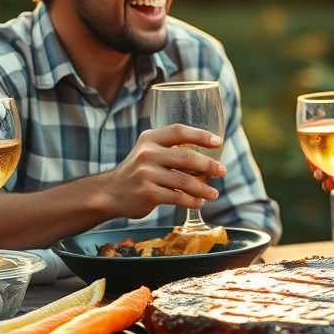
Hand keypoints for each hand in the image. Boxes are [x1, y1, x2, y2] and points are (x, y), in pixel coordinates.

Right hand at [103, 125, 225, 218]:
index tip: (219, 142)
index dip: (201, 135)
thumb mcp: (149, 152)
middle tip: (222, 171)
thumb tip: (209, 156)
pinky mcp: (147, 193)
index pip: (179, 131)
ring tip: (214, 193)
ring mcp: (146, 174)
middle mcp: (147, 153)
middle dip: (208, 165)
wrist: (110, 192)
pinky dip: (191, 201)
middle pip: (186, 157)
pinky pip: (177, 197)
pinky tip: (199, 202)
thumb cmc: (138, 171)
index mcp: (150, 138)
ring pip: (184, 181)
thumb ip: (172, 150)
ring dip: (203, 188)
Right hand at [311, 127, 333, 203]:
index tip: (310, 126)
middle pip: (326, 143)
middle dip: (314, 151)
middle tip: (313, 163)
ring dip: (317, 167)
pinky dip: (327, 181)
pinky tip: (329, 186)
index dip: (322, 124)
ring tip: (318, 176)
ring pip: (325, 161)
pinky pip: (333, 178)